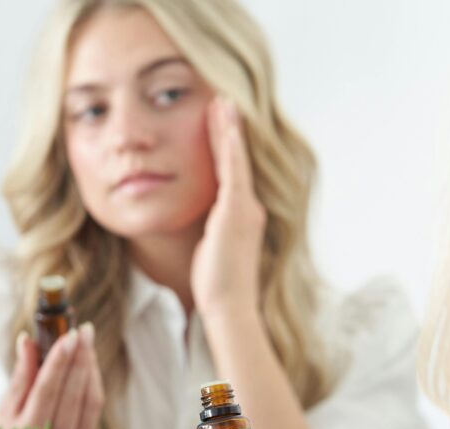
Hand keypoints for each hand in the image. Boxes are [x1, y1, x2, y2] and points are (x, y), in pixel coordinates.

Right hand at [0, 323, 103, 428]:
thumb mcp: (2, 414)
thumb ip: (19, 379)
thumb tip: (27, 340)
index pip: (47, 392)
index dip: (60, 362)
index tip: (69, 336)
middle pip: (73, 394)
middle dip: (80, 358)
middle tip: (83, 330)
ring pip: (89, 401)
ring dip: (90, 367)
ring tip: (87, 341)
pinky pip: (93, 409)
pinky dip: (93, 383)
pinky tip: (88, 363)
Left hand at [191, 96, 267, 322]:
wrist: (230, 306)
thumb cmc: (218, 287)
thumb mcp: (212, 251)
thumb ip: (209, 231)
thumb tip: (200, 224)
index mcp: (242, 217)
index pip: (233, 174)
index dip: (227, 146)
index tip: (221, 122)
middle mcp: (249, 208)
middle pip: (238, 160)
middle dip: (230, 130)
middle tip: (224, 99)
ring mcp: (245, 209)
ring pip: (237, 160)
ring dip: (229, 129)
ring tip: (223, 101)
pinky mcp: (235, 213)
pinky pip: (232, 172)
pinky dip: (229, 147)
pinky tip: (224, 125)